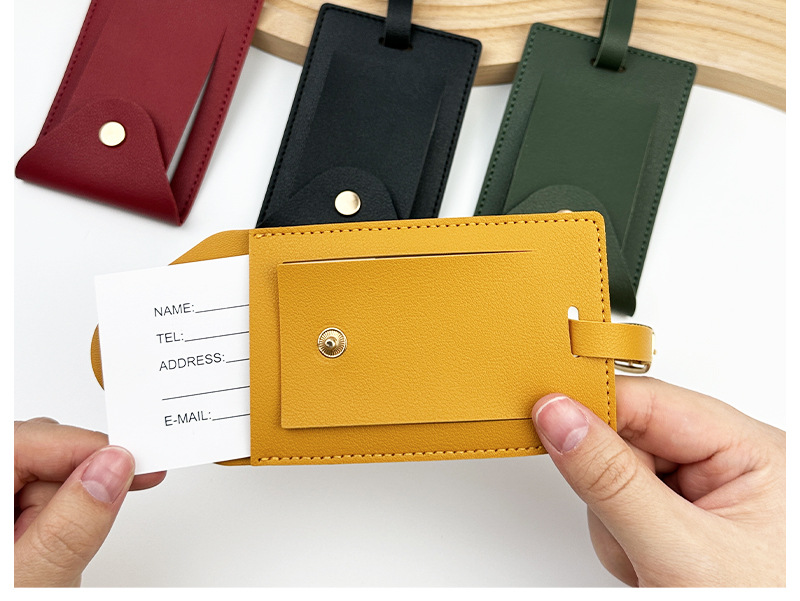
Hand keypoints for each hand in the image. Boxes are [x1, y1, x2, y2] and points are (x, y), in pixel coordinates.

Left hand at [14, 418, 165, 585]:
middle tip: (86, 528)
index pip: (29, 440)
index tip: (135, 462)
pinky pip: (30, 502)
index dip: (87, 447)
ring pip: (38, 479)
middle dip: (73, 485)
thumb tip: (113, 467)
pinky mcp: (4, 526)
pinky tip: (46, 552)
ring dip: (63, 510)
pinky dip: (50, 523)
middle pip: (35, 454)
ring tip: (52, 560)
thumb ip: (74, 522)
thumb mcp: (34, 583)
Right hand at [531, 376, 784, 586]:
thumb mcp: (678, 551)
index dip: (595, 406)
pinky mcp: (683, 519)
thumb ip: (611, 479)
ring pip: (619, 476)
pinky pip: (623, 507)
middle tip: (633, 533)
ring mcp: (706, 493)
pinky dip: (623, 538)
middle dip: (614, 491)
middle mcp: (731, 464)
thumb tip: (559, 417)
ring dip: (618, 524)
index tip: (545, 415)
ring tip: (651, 563)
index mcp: (753, 451)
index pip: (651, 401)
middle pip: (629, 438)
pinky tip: (650, 564)